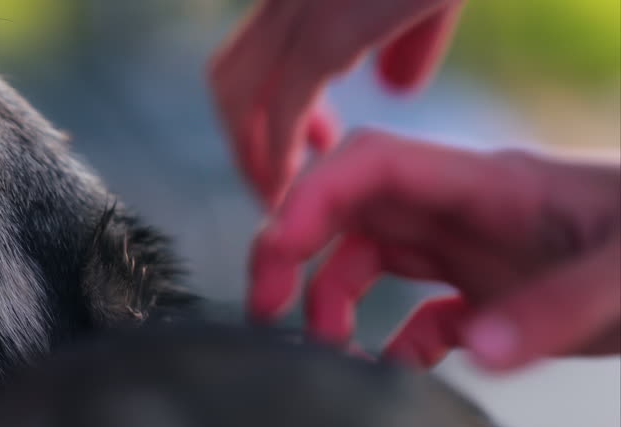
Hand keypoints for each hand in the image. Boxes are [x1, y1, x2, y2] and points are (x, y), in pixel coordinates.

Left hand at [209, 0, 464, 206]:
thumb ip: (406, 33)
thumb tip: (394, 88)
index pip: (248, 57)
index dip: (258, 113)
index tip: (313, 143)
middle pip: (227, 80)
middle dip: (244, 142)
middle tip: (284, 186)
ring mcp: (299, 1)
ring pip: (236, 97)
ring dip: (253, 158)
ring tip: (286, 198)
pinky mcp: (331, 24)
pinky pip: (283, 108)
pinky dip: (280, 157)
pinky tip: (299, 187)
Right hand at [250, 130, 620, 371]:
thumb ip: (555, 310)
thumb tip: (462, 351)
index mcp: (490, 189)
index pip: (371, 168)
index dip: (309, 201)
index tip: (275, 259)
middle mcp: (469, 212)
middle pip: (350, 210)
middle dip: (293, 252)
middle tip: (268, 315)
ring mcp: (480, 250)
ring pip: (372, 256)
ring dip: (334, 298)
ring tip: (330, 354)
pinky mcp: (497, 292)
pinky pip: (420, 308)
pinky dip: (395, 340)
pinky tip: (401, 376)